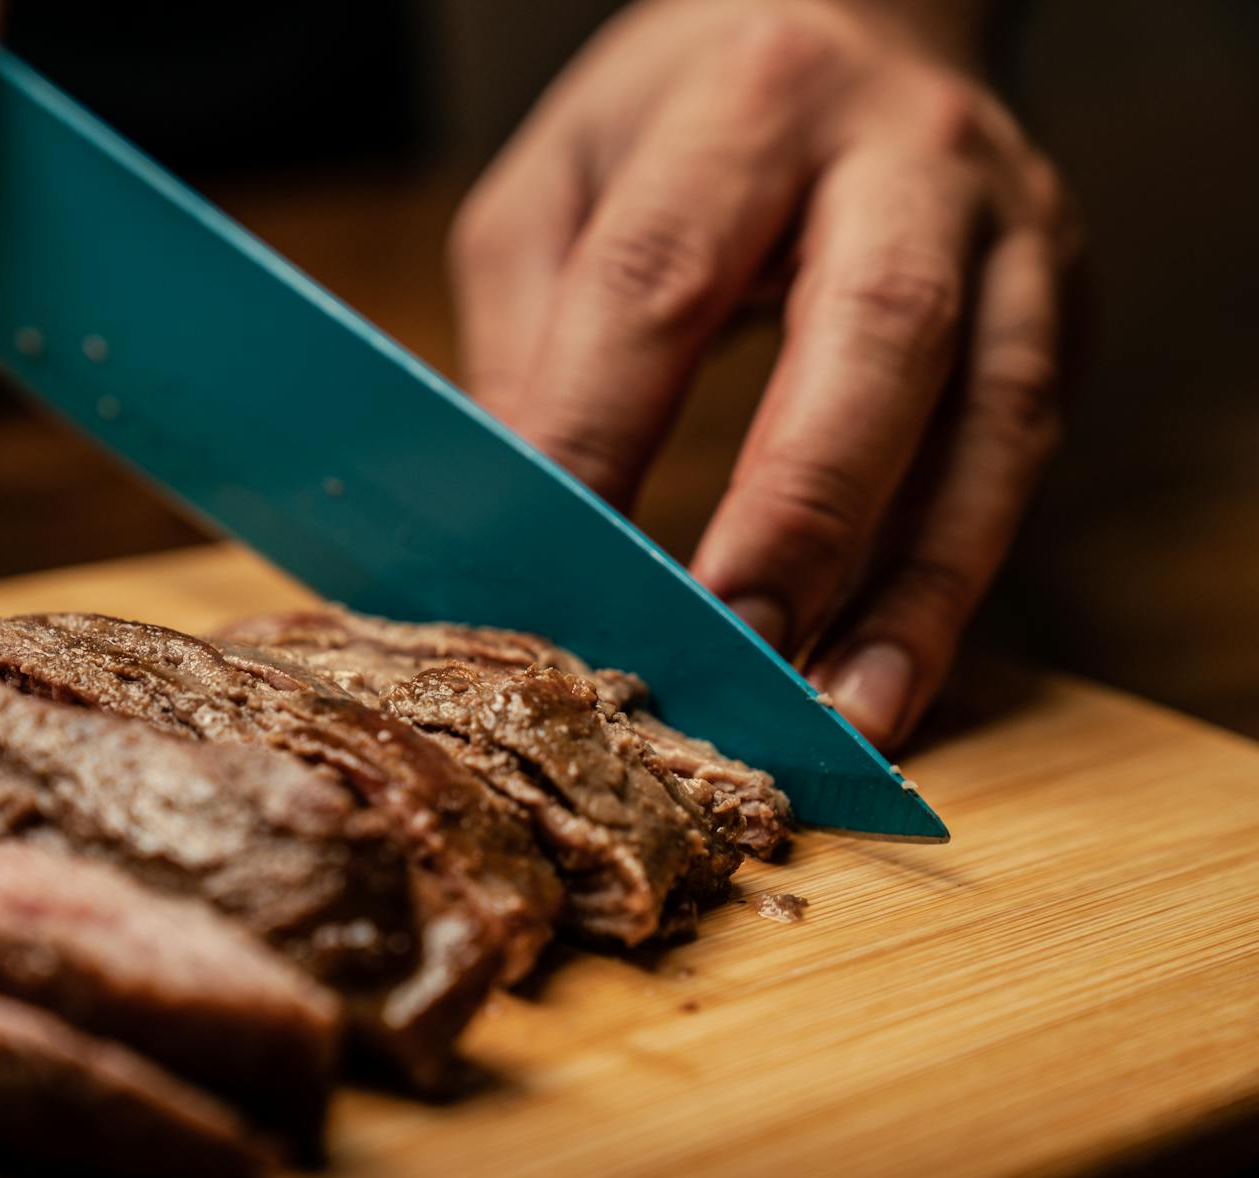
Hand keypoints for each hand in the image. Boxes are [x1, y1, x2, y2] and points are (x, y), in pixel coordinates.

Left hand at [450, 0, 1078, 748]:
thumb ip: (533, 334)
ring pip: (987, 417)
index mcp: (750, 101)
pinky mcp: (1056, 308)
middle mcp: (906, 156)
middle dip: (798, 506)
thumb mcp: (562, 183)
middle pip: (875, 331)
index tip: (547, 564)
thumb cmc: (682, 121)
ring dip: (912, 584)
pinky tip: (887, 677)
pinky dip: (951, 584)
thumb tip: (518, 516)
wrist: (860, 24)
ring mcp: (1009, 232)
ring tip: (837, 712)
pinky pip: (1016, 462)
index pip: (659, 277)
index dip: (600, 428)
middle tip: (728, 644)